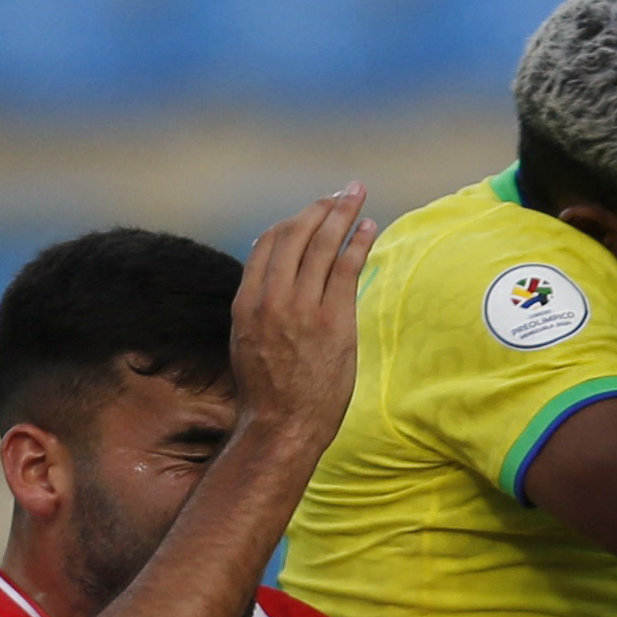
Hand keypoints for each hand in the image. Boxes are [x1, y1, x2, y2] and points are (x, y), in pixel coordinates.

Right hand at [232, 182, 376, 454]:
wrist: (281, 424)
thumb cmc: (268, 390)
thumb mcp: (247, 341)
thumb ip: (258, 306)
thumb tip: (268, 277)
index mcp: (247, 301)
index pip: (268, 243)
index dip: (292, 221)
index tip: (311, 211)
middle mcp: (271, 297)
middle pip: (296, 235)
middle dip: (321, 208)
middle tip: (342, 192)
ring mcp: (301, 307)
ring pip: (322, 245)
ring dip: (342, 215)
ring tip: (357, 196)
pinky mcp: (332, 320)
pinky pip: (346, 267)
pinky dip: (358, 242)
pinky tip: (369, 227)